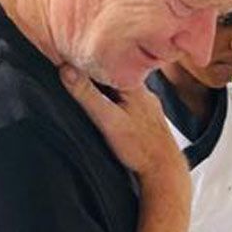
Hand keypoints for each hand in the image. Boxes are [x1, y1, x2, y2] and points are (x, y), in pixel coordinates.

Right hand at [60, 67, 189, 193]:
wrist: (165, 170)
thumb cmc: (140, 148)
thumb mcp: (108, 120)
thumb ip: (87, 95)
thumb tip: (66, 70)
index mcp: (134, 85)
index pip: (106, 64)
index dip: (86, 62)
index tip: (67, 60)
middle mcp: (144, 91)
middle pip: (113, 76)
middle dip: (94, 75)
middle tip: (72, 73)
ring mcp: (148, 105)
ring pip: (121, 89)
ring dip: (105, 89)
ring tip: (86, 90)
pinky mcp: (148, 117)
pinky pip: (128, 102)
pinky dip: (115, 101)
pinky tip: (109, 109)